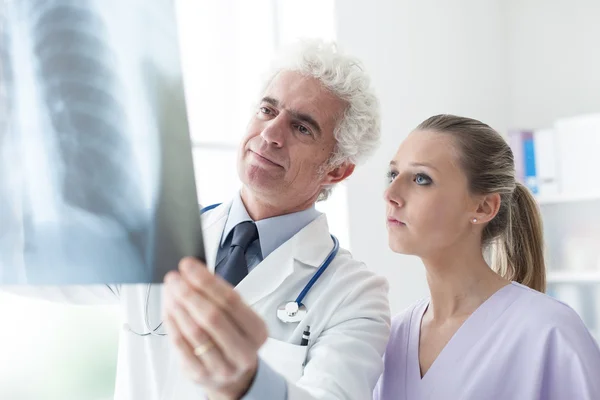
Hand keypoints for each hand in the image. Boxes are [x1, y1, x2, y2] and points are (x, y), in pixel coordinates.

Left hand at [162, 257, 268, 398]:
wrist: (233, 376)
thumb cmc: (233, 337)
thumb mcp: (238, 316)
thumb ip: (219, 296)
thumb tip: (193, 273)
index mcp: (257, 331)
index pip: (231, 301)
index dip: (207, 281)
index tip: (189, 266)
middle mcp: (243, 351)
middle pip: (213, 317)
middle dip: (190, 293)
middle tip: (175, 278)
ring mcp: (222, 366)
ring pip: (195, 332)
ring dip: (178, 306)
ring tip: (170, 291)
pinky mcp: (200, 374)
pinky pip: (181, 345)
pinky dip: (172, 323)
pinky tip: (169, 308)